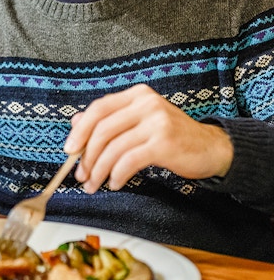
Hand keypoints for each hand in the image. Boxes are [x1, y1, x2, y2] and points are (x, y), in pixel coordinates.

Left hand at [64, 84, 232, 193]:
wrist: (210, 147)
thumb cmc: (171, 136)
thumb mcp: (139, 122)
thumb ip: (110, 120)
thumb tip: (76, 122)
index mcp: (137, 95)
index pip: (98, 108)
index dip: (80, 130)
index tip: (69, 150)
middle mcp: (146, 103)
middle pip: (102, 129)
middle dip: (87, 156)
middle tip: (81, 175)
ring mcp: (156, 121)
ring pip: (114, 147)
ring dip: (100, 170)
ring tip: (95, 184)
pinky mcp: (164, 142)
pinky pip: (129, 160)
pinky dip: (117, 174)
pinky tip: (115, 183)